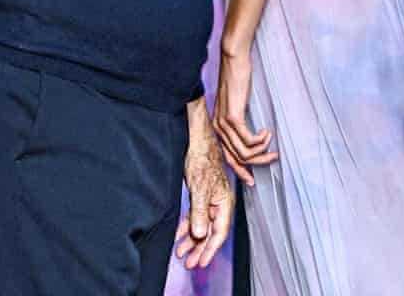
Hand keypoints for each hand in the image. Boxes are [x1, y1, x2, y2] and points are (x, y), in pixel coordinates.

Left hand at [176, 99, 234, 269]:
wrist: (195, 139)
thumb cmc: (201, 158)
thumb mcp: (199, 187)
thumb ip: (200, 212)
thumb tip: (199, 235)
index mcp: (224, 202)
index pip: (219, 232)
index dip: (210, 249)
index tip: (201, 262)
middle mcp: (218, 203)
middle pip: (210, 232)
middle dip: (200, 249)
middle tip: (189, 264)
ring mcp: (209, 200)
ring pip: (201, 226)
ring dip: (192, 240)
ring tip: (181, 253)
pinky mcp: (199, 196)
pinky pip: (195, 216)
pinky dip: (187, 227)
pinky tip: (179, 236)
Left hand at [213, 46, 276, 186]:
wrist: (233, 59)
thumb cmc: (238, 78)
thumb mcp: (236, 102)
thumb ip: (239, 118)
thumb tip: (249, 134)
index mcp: (218, 126)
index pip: (227, 157)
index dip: (240, 170)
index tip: (252, 179)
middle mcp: (218, 127)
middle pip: (237, 158)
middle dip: (257, 164)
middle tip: (273, 159)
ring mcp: (224, 123)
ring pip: (244, 152)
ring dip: (262, 151)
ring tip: (273, 143)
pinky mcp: (233, 117)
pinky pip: (248, 140)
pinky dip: (261, 140)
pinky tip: (267, 133)